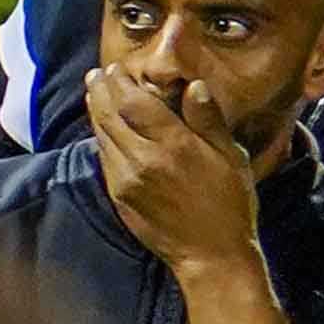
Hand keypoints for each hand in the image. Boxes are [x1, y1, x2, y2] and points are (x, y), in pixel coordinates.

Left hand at [87, 77, 257, 281]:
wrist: (210, 254)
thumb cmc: (229, 204)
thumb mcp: (229, 158)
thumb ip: (208, 121)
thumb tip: (193, 86)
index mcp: (174, 146)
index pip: (136, 103)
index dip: (121, 83)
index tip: (115, 69)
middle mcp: (143, 160)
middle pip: (111, 116)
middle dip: (101, 92)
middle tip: (97, 75)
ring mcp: (126, 179)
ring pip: (102, 136)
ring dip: (96, 111)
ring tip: (94, 93)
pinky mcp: (118, 196)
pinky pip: (104, 158)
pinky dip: (100, 137)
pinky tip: (103, 128)